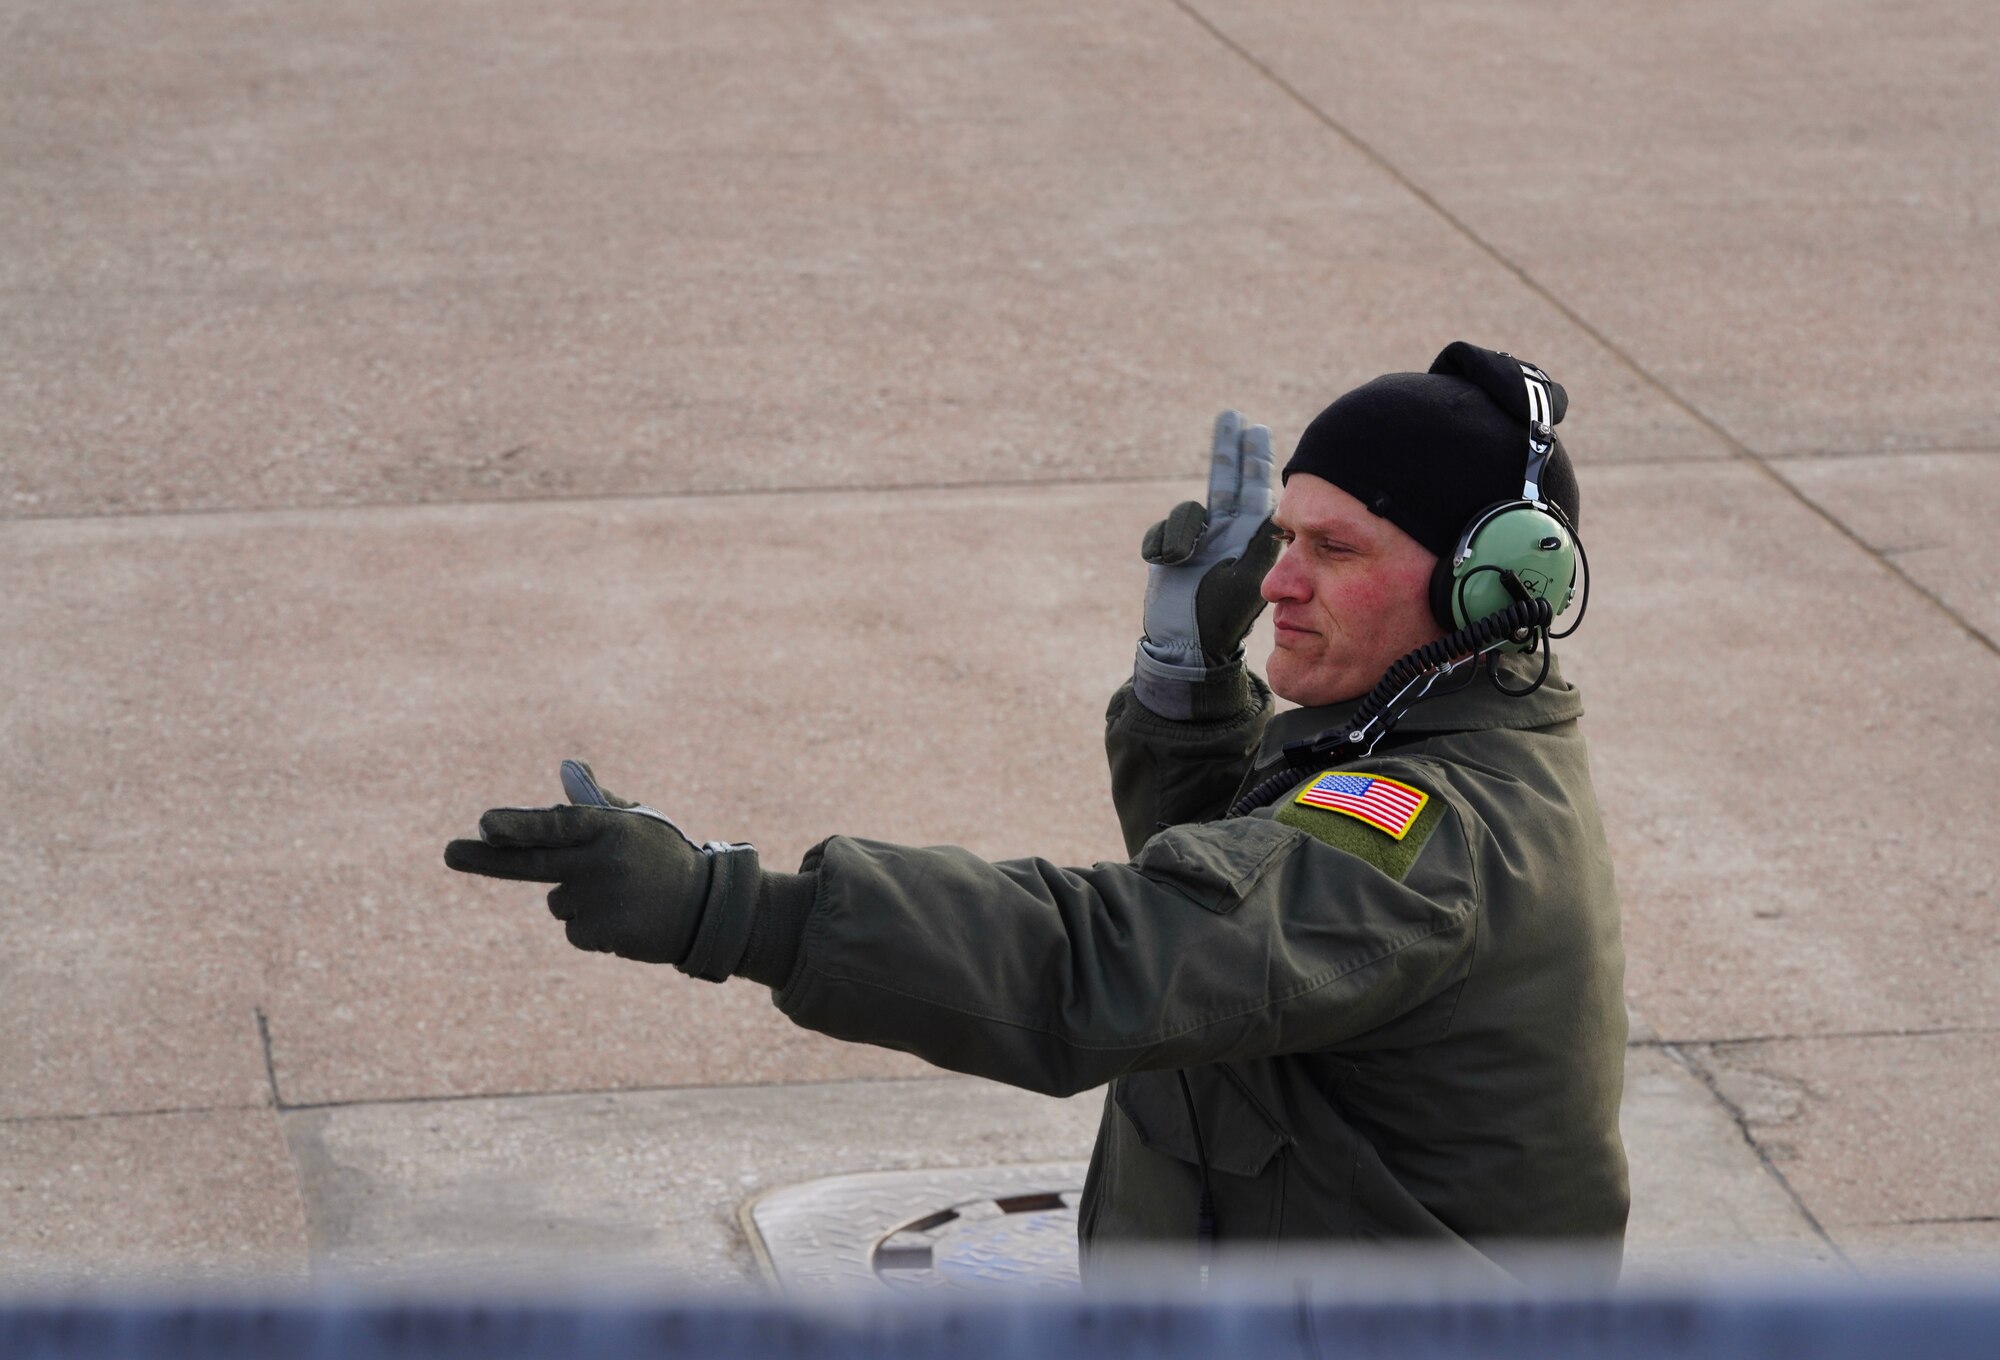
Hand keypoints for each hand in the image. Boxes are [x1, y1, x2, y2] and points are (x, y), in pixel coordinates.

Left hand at [444, 763, 713, 962]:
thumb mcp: (637, 824)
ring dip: (577, 900)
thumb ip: (595, 803)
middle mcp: (605, 862)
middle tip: (448, 852)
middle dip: (486, 858)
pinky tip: (625, 920)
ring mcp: (605, 900)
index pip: (557, 825)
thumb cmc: (664, 857)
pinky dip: (591, 929)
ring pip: (558, 901)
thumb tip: (567, 769)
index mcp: (611, 828)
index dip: (520, 825)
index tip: (484, 824)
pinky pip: (574, 931)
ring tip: (621, 898)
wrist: (707, 909)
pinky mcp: (607, 934)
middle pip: (535, 863)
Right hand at [1141, 411, 1280, 666]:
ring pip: (1187, 509)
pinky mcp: (1169, 551)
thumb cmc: (1222, 617)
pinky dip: (1161, 545)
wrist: (1187, 647)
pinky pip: (1162, 531)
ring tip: (1180, 559)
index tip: (1255, 429)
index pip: (1254, 487)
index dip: (1254, 457)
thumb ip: (1252, 542)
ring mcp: (1197, 540)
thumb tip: (1267, 510)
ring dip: (1181, 530)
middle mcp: (1225, 531)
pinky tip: (1168, 565)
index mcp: (1250, 535)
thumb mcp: (1248, 577)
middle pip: (1225, 479)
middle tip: (1232, 417)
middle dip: (1228, 448)